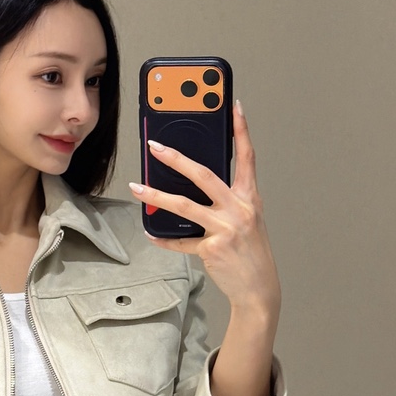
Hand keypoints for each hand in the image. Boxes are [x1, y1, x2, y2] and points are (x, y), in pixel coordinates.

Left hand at [130, 100, 279, 318]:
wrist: (259, 288)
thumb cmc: (251, 252)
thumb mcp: (247, 220)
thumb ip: (226, 200)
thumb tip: (193, 185)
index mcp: (249, 198)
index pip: (247, 157)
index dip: (241, 131)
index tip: (234, 107)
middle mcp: (239, 209)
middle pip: (204, 175)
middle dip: (177, 158)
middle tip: (156, 147)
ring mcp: (225, 229)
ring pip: (185, 205)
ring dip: (156, 195)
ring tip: (136, 187)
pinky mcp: (212, 249)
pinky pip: (180, 241)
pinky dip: (163, 239)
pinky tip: (150, 233)